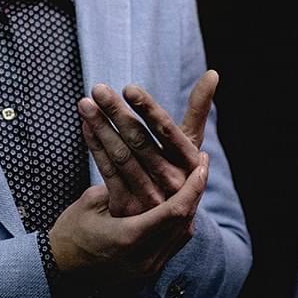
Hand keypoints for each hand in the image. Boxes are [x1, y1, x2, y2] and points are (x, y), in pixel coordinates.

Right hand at [49, 152, 208, 281]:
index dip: (193, 186)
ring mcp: (146, 271)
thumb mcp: (90, 202)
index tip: (203, 163)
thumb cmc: (69, 233)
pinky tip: (177, 209)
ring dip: (189, 209)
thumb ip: (121, 188)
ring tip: (193, 186)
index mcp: (130, 238)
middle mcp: (144, 258)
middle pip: (185, 223)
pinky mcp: (144, 276)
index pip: (175, 210)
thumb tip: (146, 171)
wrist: (55, 273)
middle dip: (196, 194)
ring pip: (181, 236)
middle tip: (201, 168)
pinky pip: (171, 247)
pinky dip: (177, 226)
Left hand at [78, 70, 217, 215]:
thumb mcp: (189, 143)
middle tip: (99, 88)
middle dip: (117, 112)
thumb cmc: (177, 169)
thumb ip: (199, 108)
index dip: (149, 110)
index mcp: (190, 162)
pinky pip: (107, 172)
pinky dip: (95, 146)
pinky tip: (86, 125)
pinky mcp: (128, 208)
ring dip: (101, 126)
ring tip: (85, 103)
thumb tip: (213, 72)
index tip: (129, 88)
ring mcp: (150, 198)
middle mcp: (173, 181)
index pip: (168, 131)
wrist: (166, 225)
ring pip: (121, 155)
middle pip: (140, 141)